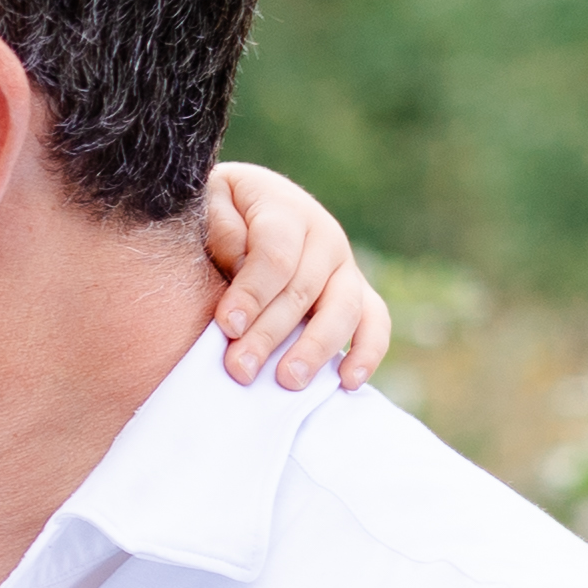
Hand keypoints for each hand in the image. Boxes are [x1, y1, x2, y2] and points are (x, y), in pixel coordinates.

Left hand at [200, 161, 391, 390]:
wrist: (251, 206)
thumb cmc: (223, 213)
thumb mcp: (212, 206)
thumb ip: (224, 232)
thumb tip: (242, 268)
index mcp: (286, 210)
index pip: (275, 256)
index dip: (252, 292)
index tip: (227, 325)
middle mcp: (324, 236)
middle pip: (303, 290)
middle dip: (270, 334)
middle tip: (240, 368)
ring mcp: (345, 266)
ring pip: (343, 309)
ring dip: (315, 349)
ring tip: (288, 381)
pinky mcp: (357, 294)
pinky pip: (374, 321)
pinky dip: (368, 352)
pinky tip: (347, 382)